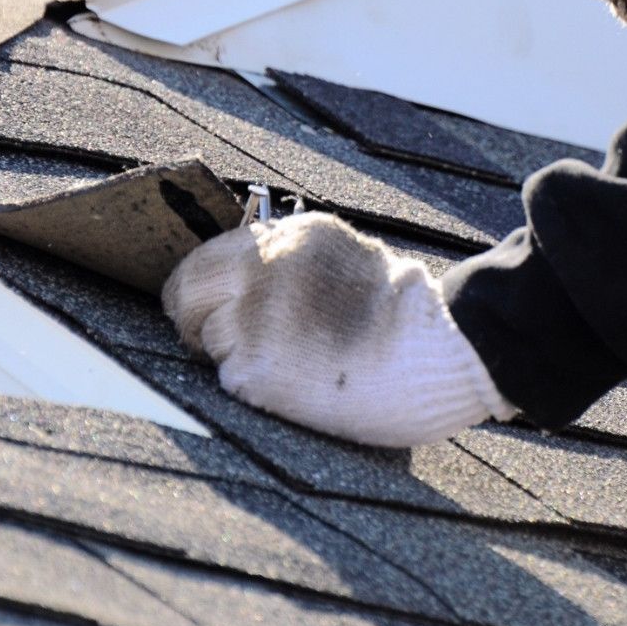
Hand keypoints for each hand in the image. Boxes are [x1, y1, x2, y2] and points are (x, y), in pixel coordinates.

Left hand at [163, 212, 514, 446]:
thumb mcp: (348, 257)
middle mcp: (263, 269)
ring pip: (209, 340)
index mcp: (287, 238)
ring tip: (289, 364)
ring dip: (235, 356)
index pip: (206, 259)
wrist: (440, 350)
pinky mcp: (255, 367)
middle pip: (186, 294)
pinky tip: (296, 384)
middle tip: (211, 342)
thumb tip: (247, 280)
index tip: (199, 308)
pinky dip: (254, 387)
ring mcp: (254, 318)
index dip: (199, 289)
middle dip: (194, 319)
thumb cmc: (405, 317)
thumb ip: (293, 262)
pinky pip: (230, 379)